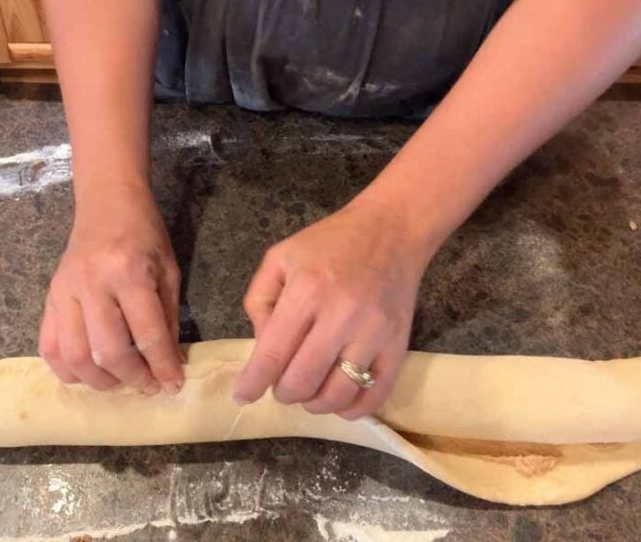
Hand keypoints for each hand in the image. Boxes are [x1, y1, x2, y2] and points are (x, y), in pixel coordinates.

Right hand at [39, 183, 182, 394]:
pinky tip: (87, 373)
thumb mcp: (168, 271)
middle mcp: (92, 284)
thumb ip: (167, 319)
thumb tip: (168, 364)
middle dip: (131, 378)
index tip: (173, 385)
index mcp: (129, 273)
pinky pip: (48, 346)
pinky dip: (66, 369)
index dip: (162, 366)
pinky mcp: (49, 298)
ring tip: (119, 382)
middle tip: (148, 386)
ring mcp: (64, 292)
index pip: (147, 333)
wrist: (106, 203)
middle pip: (107, 351)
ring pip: (74, 355)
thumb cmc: (144, 235)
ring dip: (98, 381)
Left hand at [233, 197, 431, 418]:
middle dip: (283, 393)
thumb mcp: (279, 257)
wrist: (391, 231)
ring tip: (308, 392)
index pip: (273, 354)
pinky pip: (376, 395)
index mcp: (306, 291)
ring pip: (338, 395)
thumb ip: (259, 301)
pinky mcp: (399, 345)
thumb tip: (262, 350)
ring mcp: (374, 334)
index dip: (253, 383)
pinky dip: (352, 409)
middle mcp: (341, 316)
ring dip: (314, 404)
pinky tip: (337, 400)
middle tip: (281, 385)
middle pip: (302, 381)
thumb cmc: (329, 243)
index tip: (241, 396)